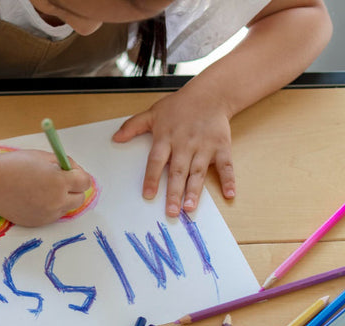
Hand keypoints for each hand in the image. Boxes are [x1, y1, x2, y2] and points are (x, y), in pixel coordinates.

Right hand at [0, 149, 94, 226]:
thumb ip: (62, 163)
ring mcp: (47, 215)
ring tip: (43, 188)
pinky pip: (52, 215)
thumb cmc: (13, 165)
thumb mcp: (41, 157)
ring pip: (66, 208)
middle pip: (80, 199)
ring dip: (62, 199)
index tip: (71, 171)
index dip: (79, 174)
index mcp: (59, 182)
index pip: (85, 182)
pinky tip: (34, 197)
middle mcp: (56, 201)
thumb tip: (73, 171)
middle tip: (61, 180)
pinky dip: (49, 207)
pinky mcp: (37, 223)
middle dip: (74, 189)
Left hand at [112, 85, 235, 216]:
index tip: (148, 195)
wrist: (210, 94)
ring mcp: (204, 146)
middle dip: (174, 193)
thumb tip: (115, 138)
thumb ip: (133, 126)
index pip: (156, 161)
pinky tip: (230, 194)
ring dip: (195, 191)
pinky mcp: (221, 146)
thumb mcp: (153, 113)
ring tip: (190, 208)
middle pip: (178, 171)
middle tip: (171, 212)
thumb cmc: (179, 106)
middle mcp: (185, 144)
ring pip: (198, 172)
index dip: (152, 178)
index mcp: (166, 138)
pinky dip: (229, 180)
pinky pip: (226, 165)